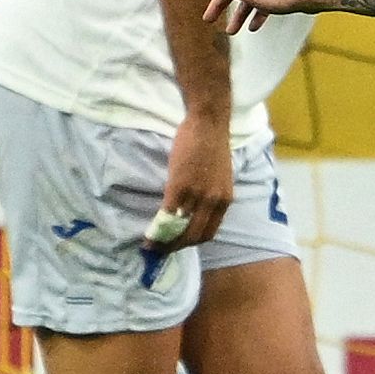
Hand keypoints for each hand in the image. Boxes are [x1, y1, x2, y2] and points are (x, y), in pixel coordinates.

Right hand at [157, 110, 232, 252]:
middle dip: (176, 247)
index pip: (209, 232)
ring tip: (151, 244)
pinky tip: (149, 232)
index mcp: (225, 200)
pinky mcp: (180, 186)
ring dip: (164, 241)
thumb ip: (211, 195)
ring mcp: (197, 195)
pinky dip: (157, 227)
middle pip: (194, 236)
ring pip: (179, 228)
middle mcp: (213, 202)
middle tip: (161, 249)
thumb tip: (195, 210)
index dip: (192, 242)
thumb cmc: (213, 145)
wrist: (208, 124)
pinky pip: (167, 215)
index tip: (178, 244)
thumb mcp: (220, 177)